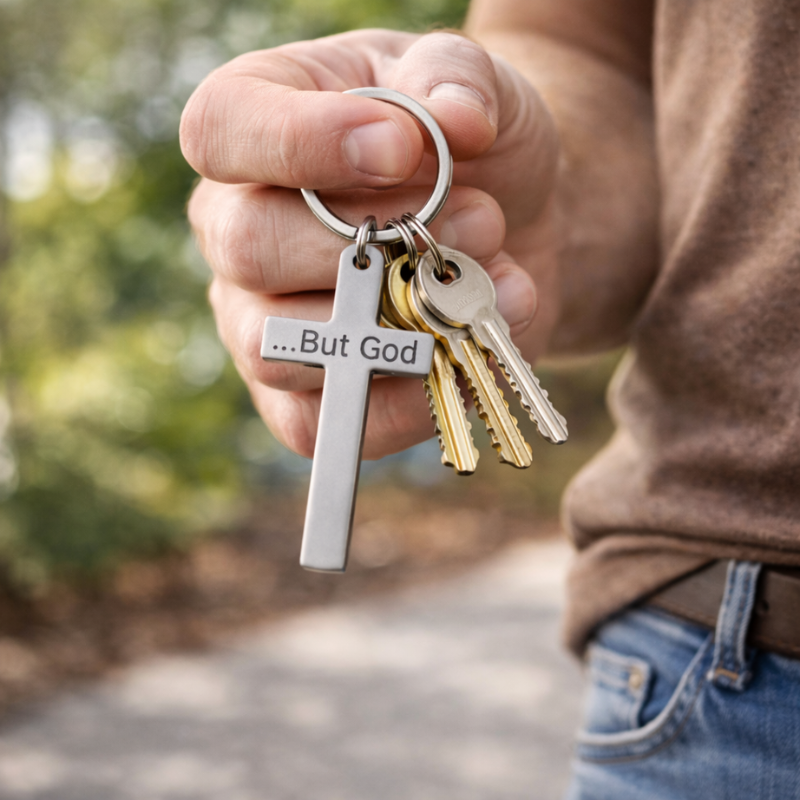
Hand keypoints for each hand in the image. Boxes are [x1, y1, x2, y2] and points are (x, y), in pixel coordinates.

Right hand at [181, 29, 560, 458]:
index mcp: (254, 127)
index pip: (222, 129)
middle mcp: (237, 228)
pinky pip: (327, 424)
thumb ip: (454, 79)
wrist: (513, 219)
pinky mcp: (304, 396)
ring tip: (481, 281)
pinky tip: (468, 348)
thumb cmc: (467, 143)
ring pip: (281, 346)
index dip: (302, 142)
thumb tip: (454, 120)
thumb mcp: (465, 82)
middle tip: (476, 218)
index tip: (402, 147)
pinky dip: (410, 398)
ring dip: (399, 321)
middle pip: (249, 247)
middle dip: (372, 244)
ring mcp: (261, 320)